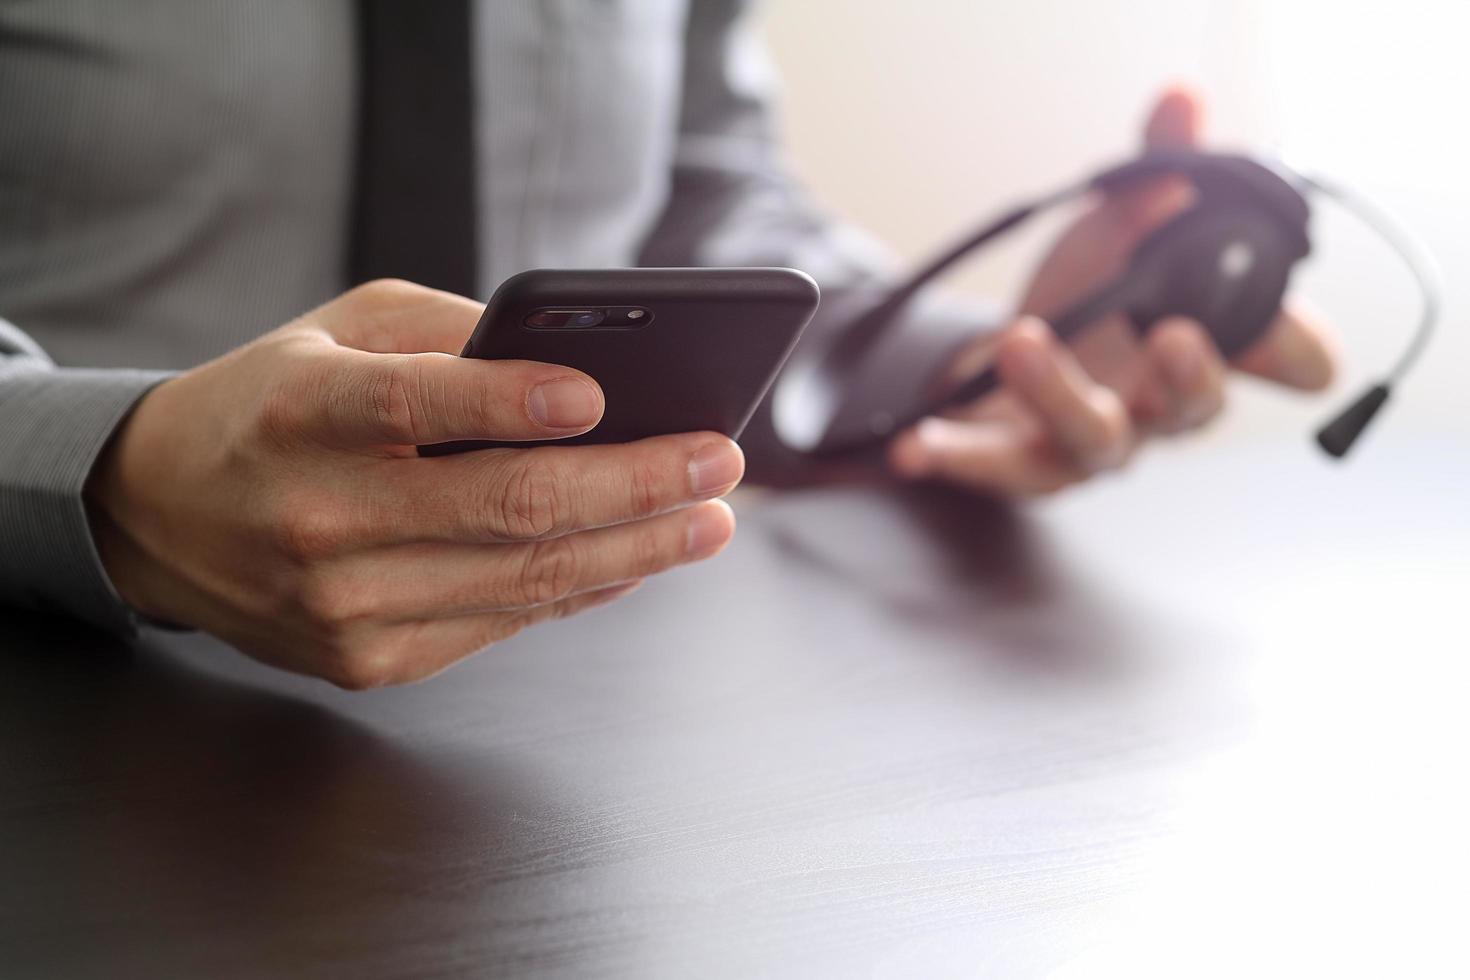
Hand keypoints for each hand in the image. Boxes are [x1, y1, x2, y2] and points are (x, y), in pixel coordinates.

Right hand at [86, 280, 743, 687]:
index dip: (512, 402)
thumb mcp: (337, 333)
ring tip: (711, 518)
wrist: (160, 515)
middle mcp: (318, 517)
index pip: (416, 407)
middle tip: (718, 460)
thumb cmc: (271, 404)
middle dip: (633, 484)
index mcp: (301, 414)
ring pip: (524, 579)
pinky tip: (639, 557)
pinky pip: (505, 621)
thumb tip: (581, 362)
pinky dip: (585, 588)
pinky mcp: (369, 661)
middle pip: (505, 507)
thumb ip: (450, 337)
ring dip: (637, 549)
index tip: (602, 395)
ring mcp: (343, 605)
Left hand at [888, 87, 1338, 495]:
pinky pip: (999, 470)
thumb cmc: (1090, 298)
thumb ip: (1159, 168)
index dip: (1299, 349)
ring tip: (1020, 341)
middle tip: (1173, 333)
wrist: (1011, 358)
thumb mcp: (1124, 224)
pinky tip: (917, 443)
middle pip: (1197, 410)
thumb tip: (1179, 102)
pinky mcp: (1025, 462)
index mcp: (1211, 347)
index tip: (1281, 324)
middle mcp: (1163, 406)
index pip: (1295, 364)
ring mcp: (1095, 441)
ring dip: (1059, 393)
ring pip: (1095, 439)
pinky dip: (958, 457)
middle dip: (1192, 377)